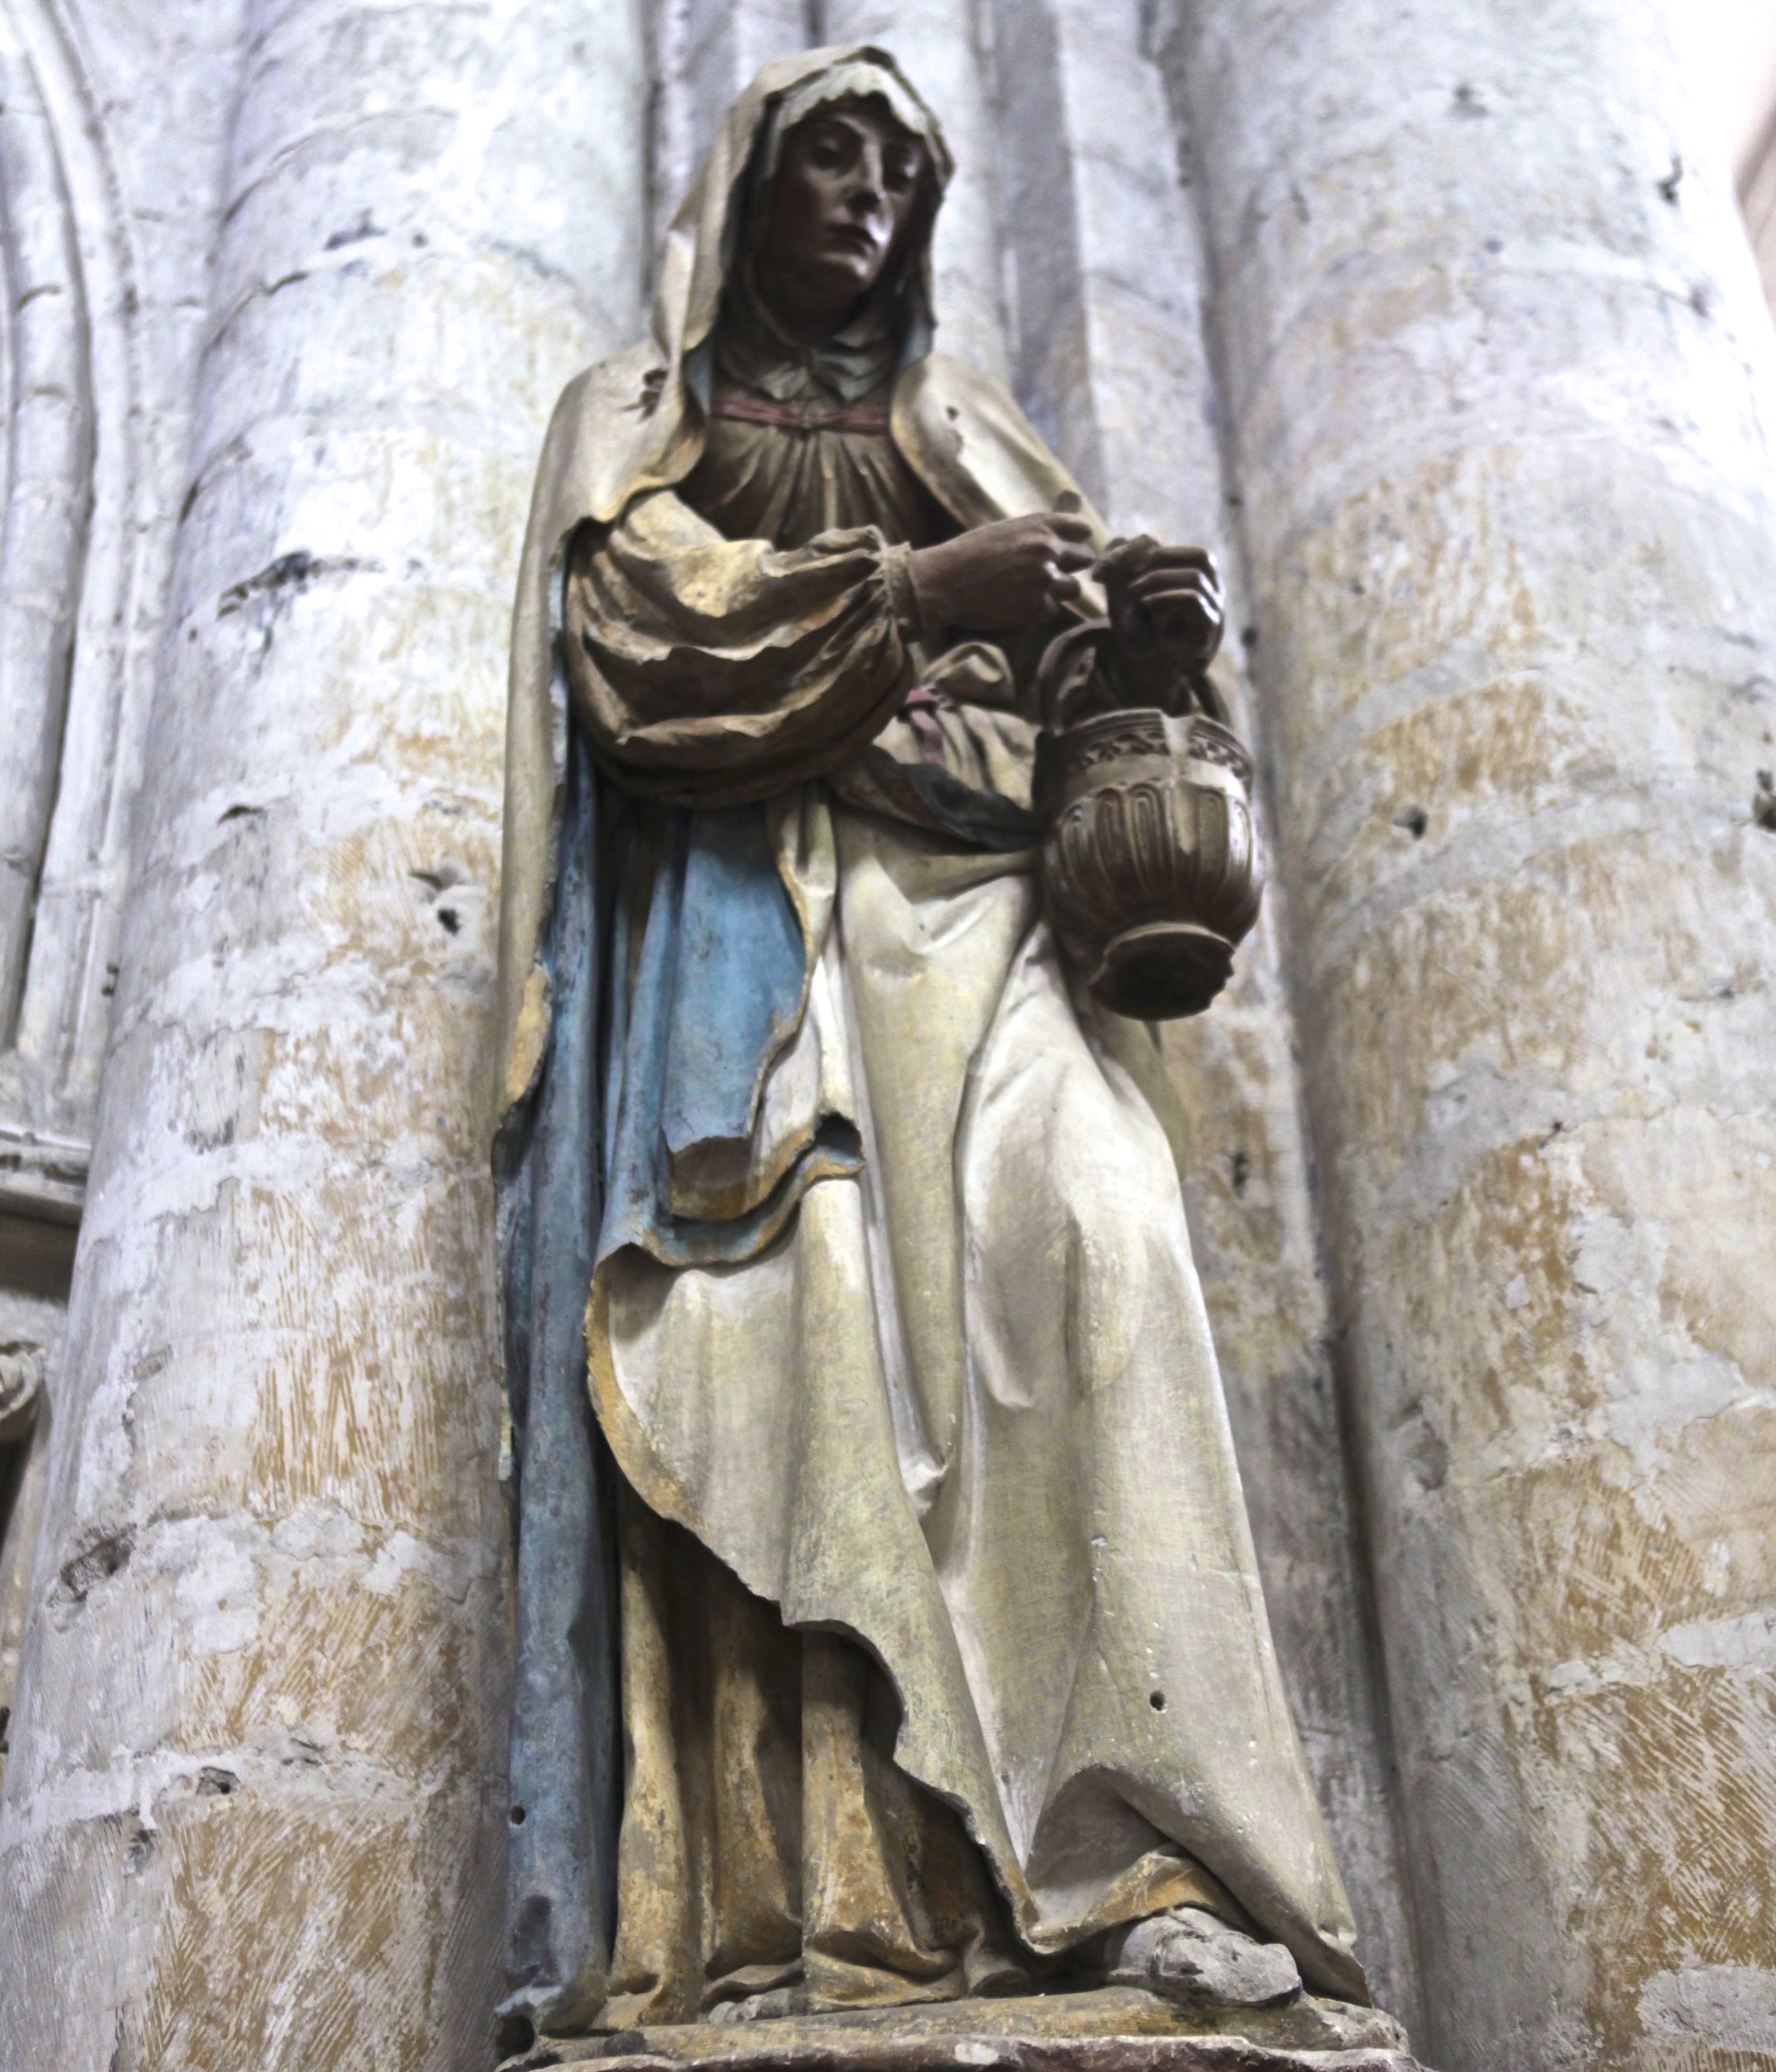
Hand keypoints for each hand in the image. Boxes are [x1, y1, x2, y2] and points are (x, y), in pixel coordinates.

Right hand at [908, 512, 1096, 632]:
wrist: (944, 581)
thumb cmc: (969, 552)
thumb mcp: (1005, 530)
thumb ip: (1035, 532)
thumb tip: (1058, 535)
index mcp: (1041, 525)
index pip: (1082, 529)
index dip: (1075, 540)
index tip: (1066, 549)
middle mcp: (1049, 550)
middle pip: (1085, 559)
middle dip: (1070, 566)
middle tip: (1050, 573)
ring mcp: (1045, 580)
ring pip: (1073, 589)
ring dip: (1057, 592)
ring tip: (1032, 592)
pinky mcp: (1037, 608)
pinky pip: (1052, 611)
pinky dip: (1038, 611)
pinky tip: (1018, 606)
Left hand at [1099, 537, 1223, 665]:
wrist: (1147, 670)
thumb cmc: (1142, 628)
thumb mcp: (1127, 590)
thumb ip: (1124, 562)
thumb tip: (1127, 541)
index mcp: (1201, 578)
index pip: (1188, 552)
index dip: (1154, 550)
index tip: (1119, 563)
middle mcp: (1215, 591)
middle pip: (1201, 557)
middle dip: (1161, 561)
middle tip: (1131, 574)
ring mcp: (1215, 610)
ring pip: (1196, 577)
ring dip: (1158, 580)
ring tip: (1134, 593)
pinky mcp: (1208, 629)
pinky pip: (1194, 600)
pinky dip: (1165, 597)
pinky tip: (1145, 605)